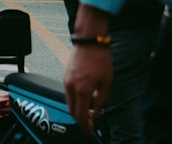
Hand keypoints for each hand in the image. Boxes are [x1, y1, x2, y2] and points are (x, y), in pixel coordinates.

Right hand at [64, 4, 112, 132]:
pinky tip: (85, 98)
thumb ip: (102, 99)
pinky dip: (75, 100)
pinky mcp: (65, 76)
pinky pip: (68, 94)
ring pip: (69, 102)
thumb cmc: (100, 59)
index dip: (85, 125)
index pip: (81, 115)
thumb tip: (97, 112)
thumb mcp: (107, 82)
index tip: (90, 130)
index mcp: (82, 90)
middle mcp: (71, 87)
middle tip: (89, 124)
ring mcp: (66, 81)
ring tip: (89, 111)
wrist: (89, 42)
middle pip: (72, 111)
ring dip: (77, 110)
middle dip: (80, 120)